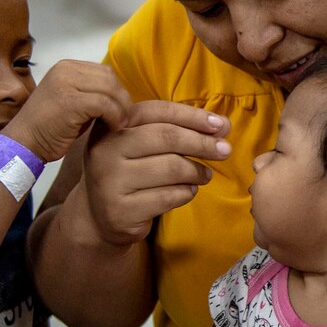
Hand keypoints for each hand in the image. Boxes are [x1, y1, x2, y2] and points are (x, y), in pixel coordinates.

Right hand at [2, 59, 130, 162]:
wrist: (24, 143)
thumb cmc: (49, 128)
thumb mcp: (71, 102)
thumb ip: (91, 93)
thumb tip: (120, 95)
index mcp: (65, 67)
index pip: (104, 72)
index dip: (117, 90)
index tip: (121, 110)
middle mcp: (65, 70)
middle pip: (109, 78)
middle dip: (122, 99)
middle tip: (125, 118)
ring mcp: (66, 83)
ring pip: (110, 89)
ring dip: (121, 109)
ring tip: (120, 124)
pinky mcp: (70, 101)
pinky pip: (105, 104)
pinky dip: (115, 116)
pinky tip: (114, 128)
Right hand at [81, 99, 231, 246]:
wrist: (100, 215)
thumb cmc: (131, 171)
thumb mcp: (143, 143)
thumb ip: (178, 129)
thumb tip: (223, 126)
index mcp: (112, 124)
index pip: (157, 110)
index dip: (192, 116)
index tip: (221, 125)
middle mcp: (106, 149)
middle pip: (166, 137)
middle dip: (202, 143)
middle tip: (225, 150)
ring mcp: (110, 180)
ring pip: (170, 168)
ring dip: (197, 171)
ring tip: (205, 175)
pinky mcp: (121, 210)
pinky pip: (168, 197)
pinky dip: (186, 193)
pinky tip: (188, 191)